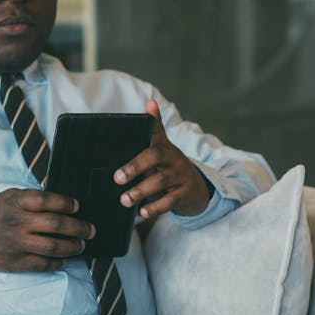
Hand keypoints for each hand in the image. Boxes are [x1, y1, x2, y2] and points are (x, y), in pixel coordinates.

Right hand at [0, 188, 92, 271]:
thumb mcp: (10, 196)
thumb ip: (33, 198)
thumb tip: (64, 203)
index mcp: (17, 202)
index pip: (48, 200)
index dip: (67, 203)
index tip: (78, 207)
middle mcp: (17, 222)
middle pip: (57, 224)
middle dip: (80, 228)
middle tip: (90, 230)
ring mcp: (16, 243)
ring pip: (53, 246)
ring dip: (73, 247)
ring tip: (81, 245)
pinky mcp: (14, 261)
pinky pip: (42, 264)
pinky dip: (57, 263)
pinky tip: (64, 260)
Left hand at [114, 98, 212, 218]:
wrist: (197, 189)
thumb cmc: (170, 169)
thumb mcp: (162, 152)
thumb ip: (153, 133)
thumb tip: (150, 103)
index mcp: (165, 147)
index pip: (157, 131)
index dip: (153, 119)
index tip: (149, 105)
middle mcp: (174, 158)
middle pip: (155, 156)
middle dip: (135, 167)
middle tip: (117, 178)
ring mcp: (182, 175)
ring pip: (161, 180)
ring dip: (141, 190)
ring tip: (125, 199)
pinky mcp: (187, 193)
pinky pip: (171, 200)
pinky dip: (156, 207)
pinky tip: (144, 211)